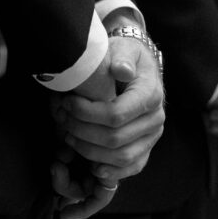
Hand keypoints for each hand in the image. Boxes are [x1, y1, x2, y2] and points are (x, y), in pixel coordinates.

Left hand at [50, 33, 164, 218]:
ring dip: (89, 151)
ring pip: (120, 157)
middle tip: (62, 120)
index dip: (86, 113)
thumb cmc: (126, 57)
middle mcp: (156, 119)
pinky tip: (90, 163)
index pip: (116, 114)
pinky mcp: (146, 149)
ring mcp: (152, 137)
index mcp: (151, 94)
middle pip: (115, 138)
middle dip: (82, 132)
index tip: (67, 103)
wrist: (138, 67)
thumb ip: (122, 57)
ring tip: (69, 137)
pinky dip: (109, 170)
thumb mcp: (124, 48)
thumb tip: (121, 70)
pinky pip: (130, 167)